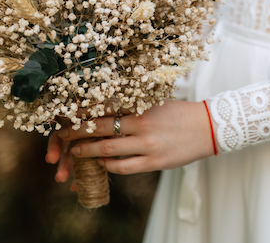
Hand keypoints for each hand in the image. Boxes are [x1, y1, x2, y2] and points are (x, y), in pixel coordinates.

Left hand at [45, 100, 214, 178]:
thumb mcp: (155, 102)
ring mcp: (147, 144)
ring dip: (87, 152)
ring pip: (107, 149)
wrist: (208, 127)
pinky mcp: (154, 161)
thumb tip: (106, 107)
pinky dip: (108, 165)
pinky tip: (101, 162)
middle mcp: (141, 124)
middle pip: (99, 128)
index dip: (82, 112)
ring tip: (76, 153)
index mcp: (140, 105)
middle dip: (77, 133)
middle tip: (62, 135)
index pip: (103, 107)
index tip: (66, 113)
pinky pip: (123, 166)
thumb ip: (132, 106)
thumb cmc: (180, 113)